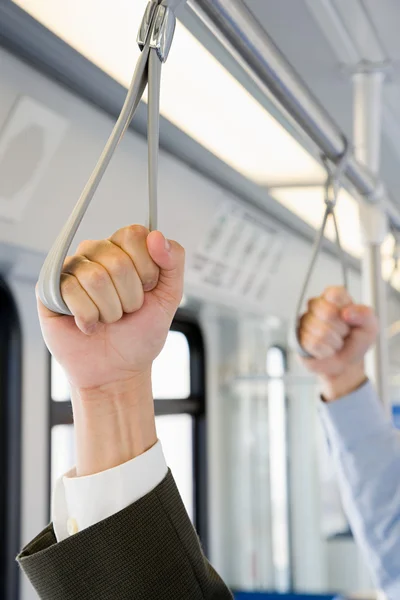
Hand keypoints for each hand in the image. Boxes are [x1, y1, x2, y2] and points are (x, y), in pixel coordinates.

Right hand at [37, 225, 184, 474]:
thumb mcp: (169, 297)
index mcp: (124, 249)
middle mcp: (96, 253)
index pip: (133, 235)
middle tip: (126, 310)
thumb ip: (174, 262)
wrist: (117, 370)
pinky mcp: (50, 289)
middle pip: (117, 259)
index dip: (146, 268)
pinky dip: (88, 317)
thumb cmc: (140, 334)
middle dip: (130, 296)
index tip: (147, 289)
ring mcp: (72, 269)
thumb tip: (157, 236)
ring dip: (109, 310)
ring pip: (94, 277)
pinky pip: (71, 290)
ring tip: (108, 318)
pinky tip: (89, 324)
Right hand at [299, 286, 377, 400]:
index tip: (350, 318)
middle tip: (344, 333)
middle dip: (342, 330)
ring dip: (335, 343)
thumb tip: (346, 313)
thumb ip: (365, 315)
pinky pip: (314, 344)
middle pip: (328, 313)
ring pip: (322, 332)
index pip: (335, 294)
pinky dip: (326, 351)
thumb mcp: (370, 327)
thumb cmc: (356, 341)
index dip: (346, 309)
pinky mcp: (298, 338)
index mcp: (333, 297)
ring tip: (335, 343)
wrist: (346, 364)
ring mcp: (304, 321)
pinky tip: (327, 350)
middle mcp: (316, 305)